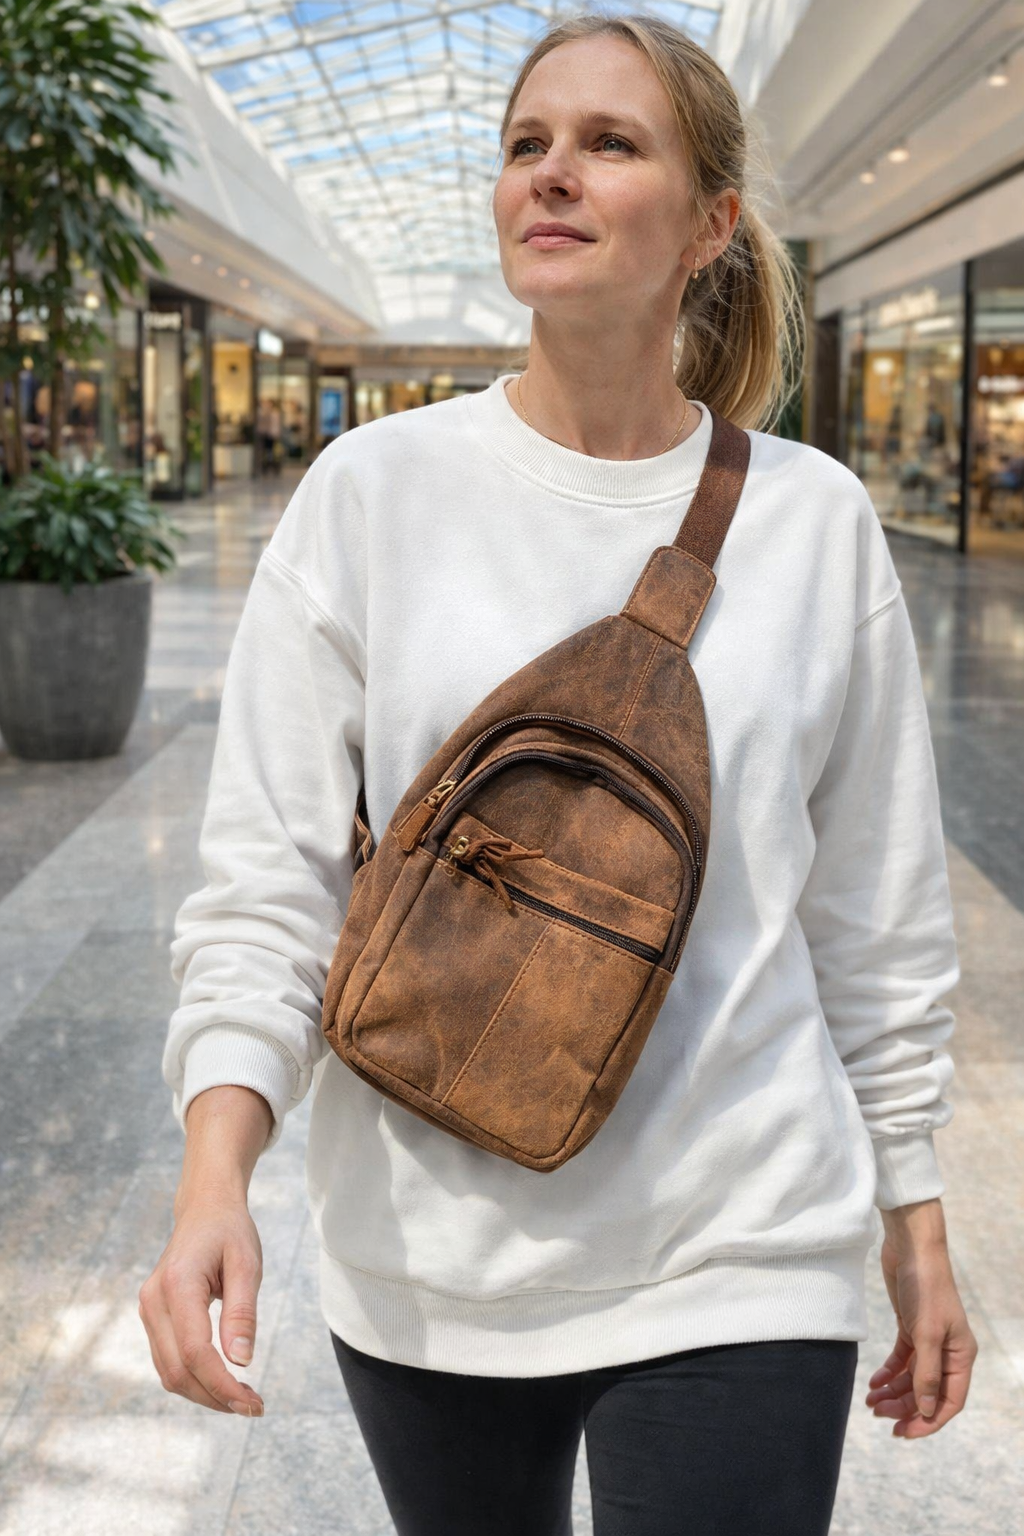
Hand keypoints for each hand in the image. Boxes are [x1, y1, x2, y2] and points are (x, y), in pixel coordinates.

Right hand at [139, 1084, 271, 1414]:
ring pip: (169, 1372)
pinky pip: (169, 1360)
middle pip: (177, 1371)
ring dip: (204, 1393)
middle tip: (254, 1407)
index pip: (195, 1352)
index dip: (223, 1385)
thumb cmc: (230, 1230)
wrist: (204, 1207)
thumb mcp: (247, 1263)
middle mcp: (153, 1302)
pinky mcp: (153, 1317)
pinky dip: (194, 1378)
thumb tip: (242, 1362)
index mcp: (177, 1285)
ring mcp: (148, 1310)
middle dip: (215, 1397)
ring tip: (243, 1399)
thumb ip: (242, 1311)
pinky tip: (223, 1381)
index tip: (253, 1403)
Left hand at [865, 1199, 977, 1437]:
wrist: (910, 1248)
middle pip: (927, 1391)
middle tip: (878, 1415)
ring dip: (893, 1392)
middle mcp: (947, 1351)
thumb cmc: (925, 1287)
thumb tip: (927, 1410)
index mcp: (961, 1355)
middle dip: (904, 1406)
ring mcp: (928, 1339)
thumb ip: (927, 1374)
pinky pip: (901, 1360)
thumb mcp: (925, 1333)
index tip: (903, 1432)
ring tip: (870, 1402)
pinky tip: (873, 1383)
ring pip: (912, 1378)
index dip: (928, 1421)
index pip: (948, 1401)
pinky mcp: (911, 1327)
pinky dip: (888, 1373)